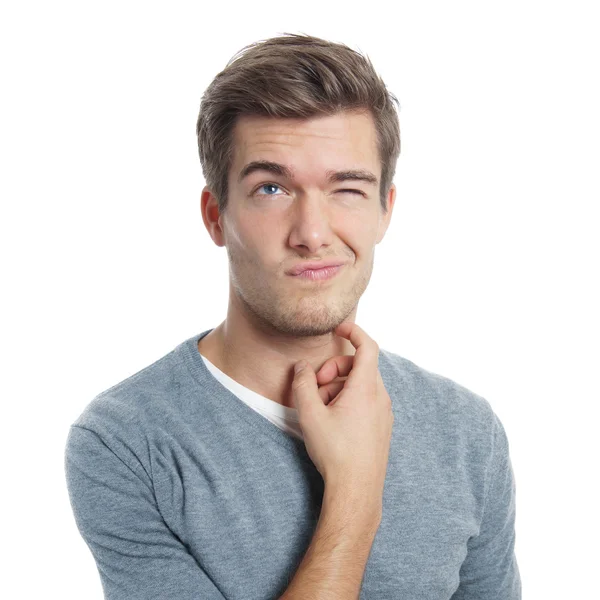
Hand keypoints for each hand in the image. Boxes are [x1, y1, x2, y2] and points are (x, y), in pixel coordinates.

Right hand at [291, 322, 393, 502]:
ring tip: (320, 407)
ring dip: (339, 386)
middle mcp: (380, 397)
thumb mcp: (311, 415)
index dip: (354, 331)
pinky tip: (332, 419)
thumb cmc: (335, 452)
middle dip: (334, 368)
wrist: (357, 490)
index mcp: (366, 388)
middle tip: (315, 385)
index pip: (368, 346)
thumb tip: (301, 367)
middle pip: (359, 366)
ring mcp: (384, 412)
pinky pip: (366, 400)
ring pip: (361, 384)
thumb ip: (303, 385)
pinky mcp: (382, 425)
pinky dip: (348, 399)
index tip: (339, 327)